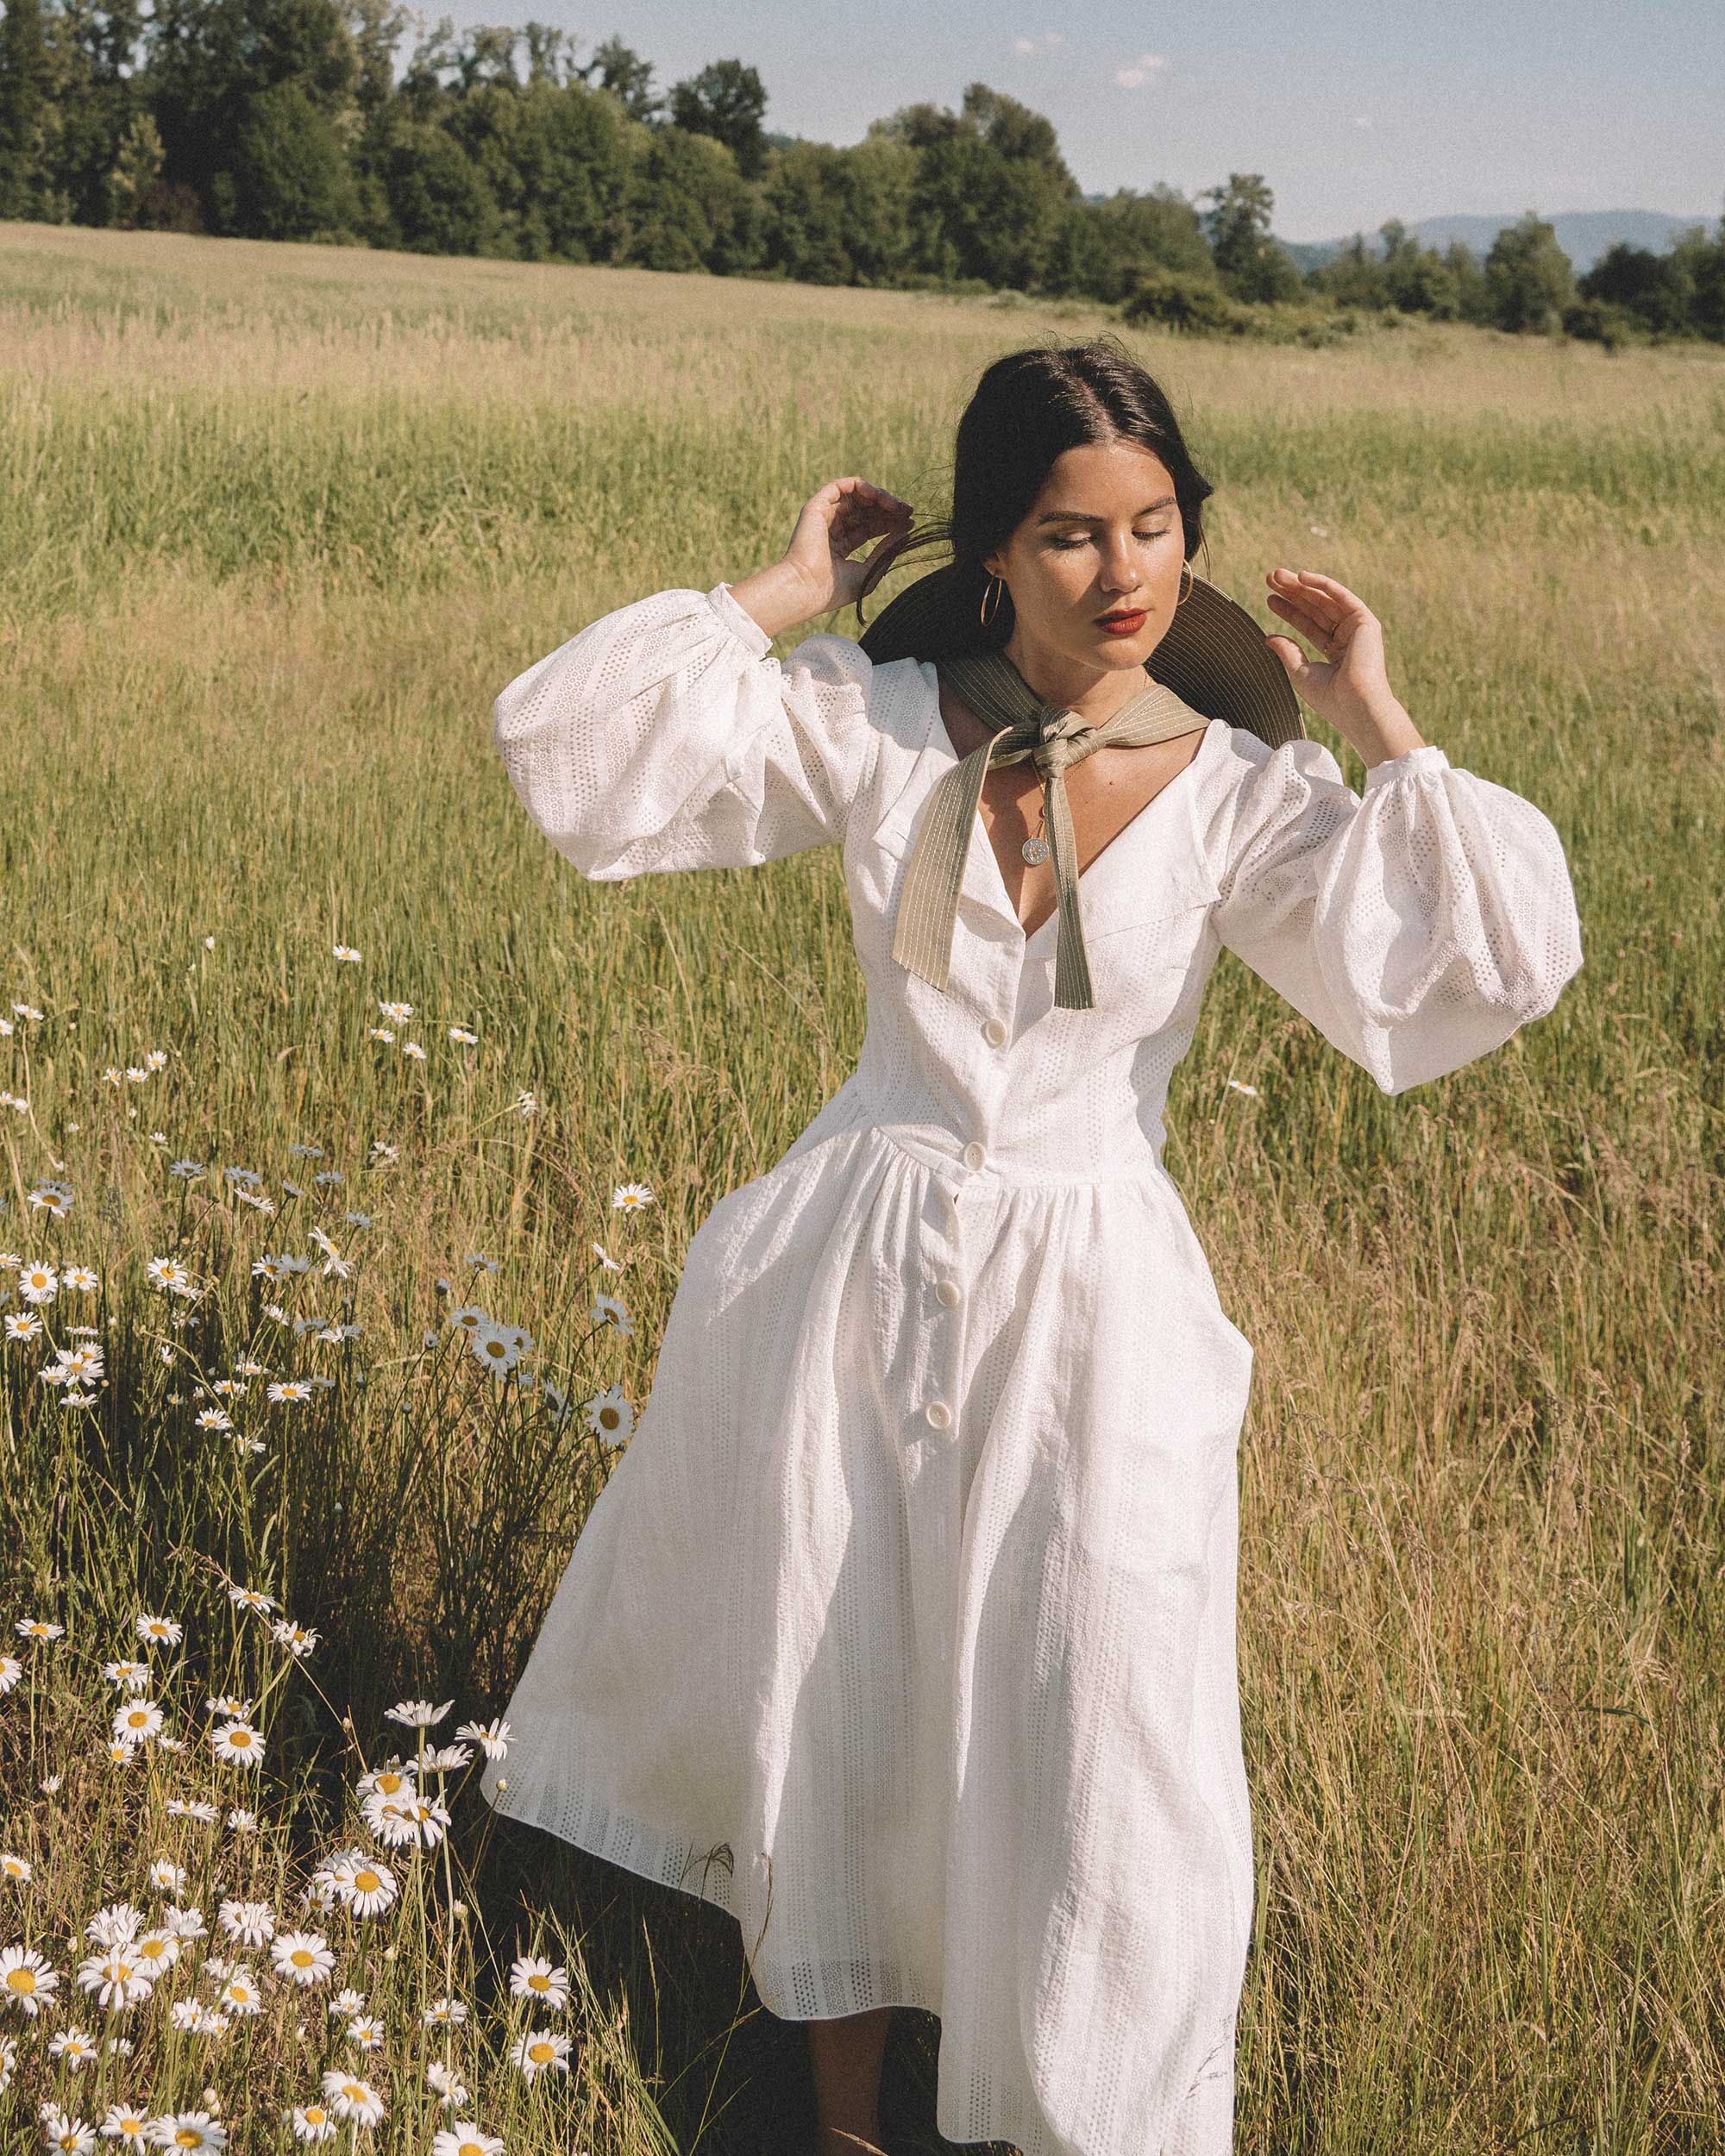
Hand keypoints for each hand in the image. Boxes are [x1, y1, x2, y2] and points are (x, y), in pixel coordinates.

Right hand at [782, 477, 915, 620]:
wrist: (807, 588)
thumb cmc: (835, 589)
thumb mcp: (871, 570)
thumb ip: (887, 550)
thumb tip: (907, 531)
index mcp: (840, 546)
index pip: (869, 528)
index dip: (890, 522)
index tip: (910, 523)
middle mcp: (831, 529)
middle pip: (866, 511)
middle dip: (889, 509)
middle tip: (909, 511)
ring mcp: (824, 516)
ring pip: (857, 496)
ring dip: (880, 497)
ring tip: (898, 506)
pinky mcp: (817, 506)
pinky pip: (842, 486)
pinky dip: (863, 487)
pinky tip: (879, 497)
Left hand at [1262, 568, 1424, 763]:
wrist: (1356, 706)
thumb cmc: (1330, 698)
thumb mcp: (1301, 673)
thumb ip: (1287, 652)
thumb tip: (1268, 637)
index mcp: (1336, 652)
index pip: (1309, 625)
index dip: (1289, 611)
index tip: (1269, 599)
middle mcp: (1348, 637)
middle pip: (1315, 608)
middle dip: (1293, 592)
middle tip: (1270, 577)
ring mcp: (1358, 629)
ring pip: (1325, 600)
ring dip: (1302, 585)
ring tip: (1277, 575)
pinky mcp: (1366, 621)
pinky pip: (1341, 596)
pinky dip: (1322, 584)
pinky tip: (1301, 577)